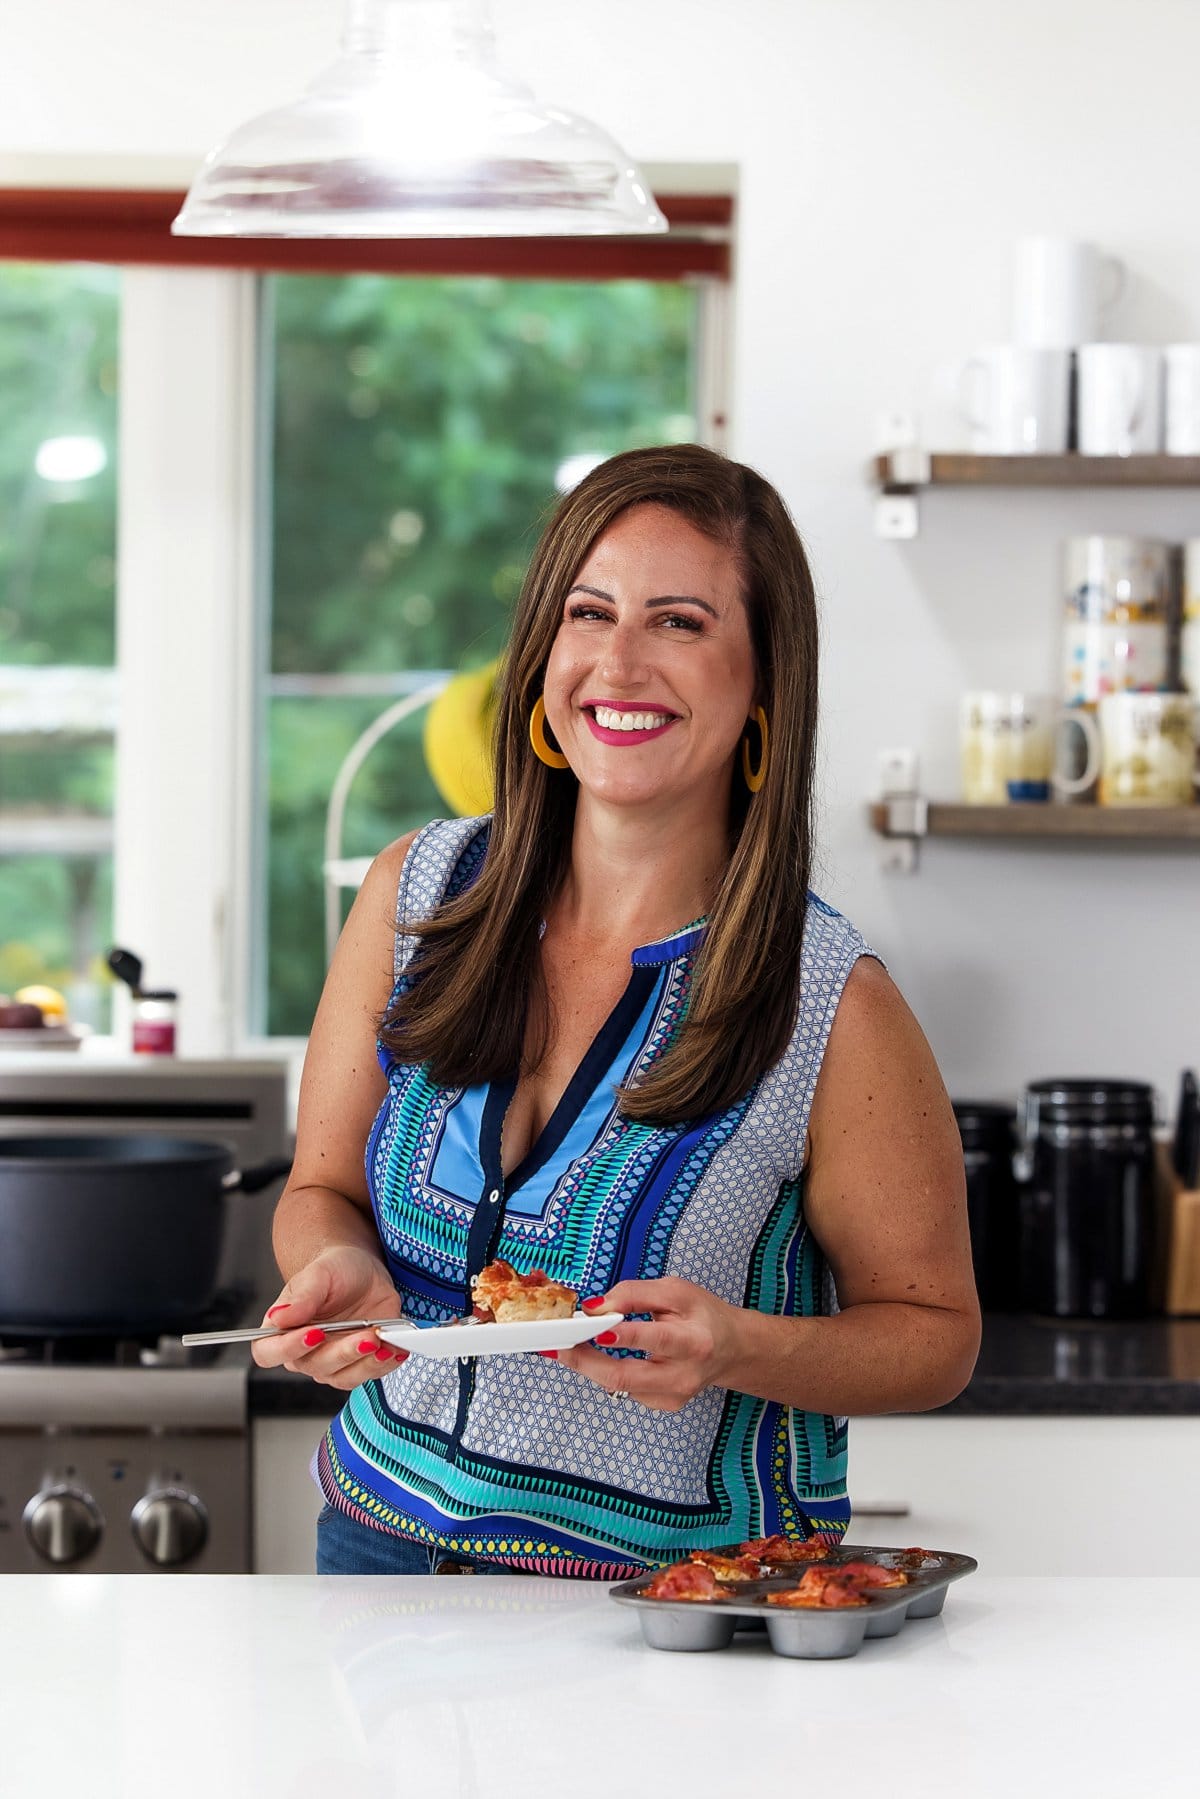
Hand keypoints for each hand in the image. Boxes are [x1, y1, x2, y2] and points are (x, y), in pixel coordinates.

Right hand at [250, 1245, 407, 1389]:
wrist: (363, 1273)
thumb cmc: (334, 1271)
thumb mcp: (319, 1273)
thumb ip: (301, 1296)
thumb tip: (279, 1316)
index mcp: (282, 1330)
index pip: (269, 1352)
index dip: (288, 1349)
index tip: (314, 1333)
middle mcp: (304, 1353)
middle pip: (315, 1366)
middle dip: (343, 1352)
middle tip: (366, 1336)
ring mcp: (333, 1361)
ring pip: (344, 1377)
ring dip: (367, 1363)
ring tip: (384, 1343)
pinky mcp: (359, 1363)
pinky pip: (370, 1374)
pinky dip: (385, 1364)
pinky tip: (396, 1349)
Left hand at [554, 1277, 739, 1412]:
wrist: (731, 1348)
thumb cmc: (702, 1316)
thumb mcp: (675, 1291)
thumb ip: (635, 1294)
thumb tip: (596, 1306)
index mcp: (694, 1339)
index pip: (654, 1338)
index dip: (620, 1334)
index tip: (591, 1324)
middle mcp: (685, 1374)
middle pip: (626, 1376)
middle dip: (586, 1361)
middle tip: (562, 1345)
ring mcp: (674, 1395)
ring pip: (619, 1387)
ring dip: (589, 1366)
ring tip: (571, 1347)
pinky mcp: (664, 1405)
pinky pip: (625, 1390)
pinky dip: (607, 1373)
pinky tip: (603, 1358)